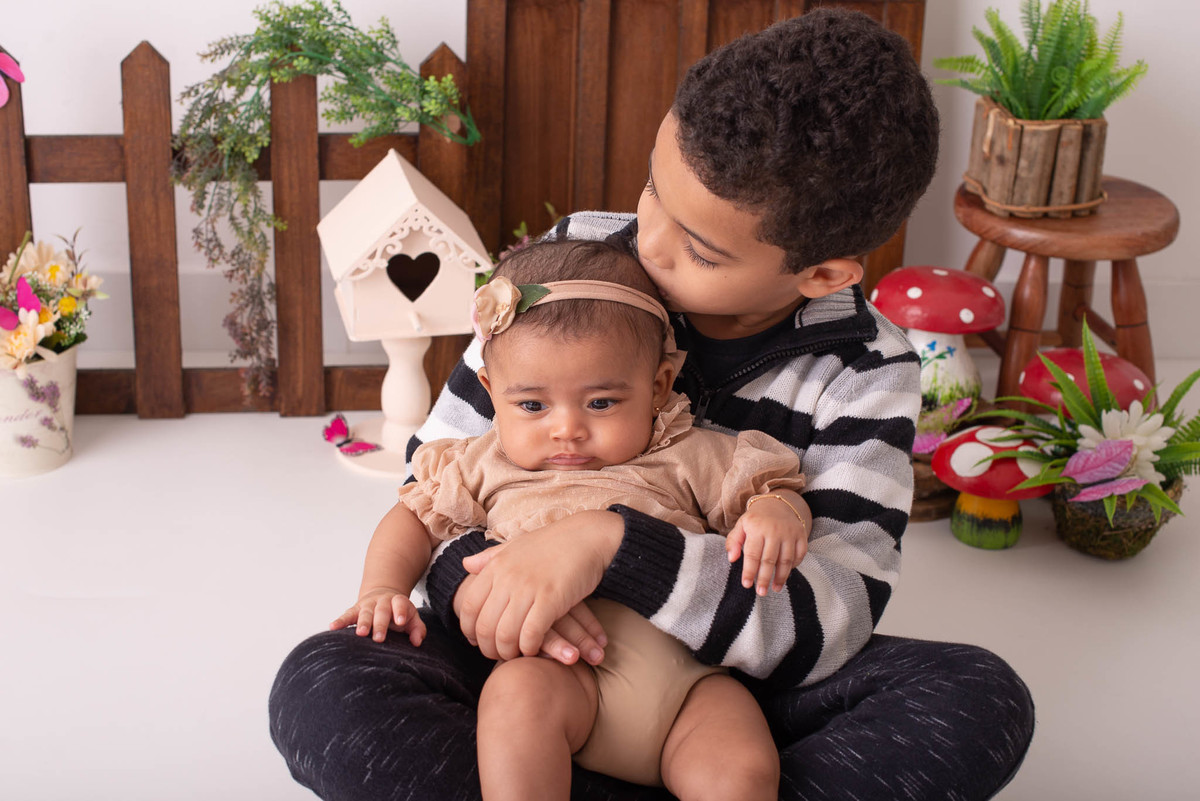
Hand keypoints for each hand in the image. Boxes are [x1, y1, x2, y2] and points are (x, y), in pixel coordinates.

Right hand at [331, 587, 426, 644]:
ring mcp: (367, 605)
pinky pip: (347, 615)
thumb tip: (417, 642)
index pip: (400, 603)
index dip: (400, 611)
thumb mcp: (411, 617)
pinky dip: (340, 621)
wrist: (383, 596)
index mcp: (397, 602)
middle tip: (379, 638)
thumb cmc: (399, 613)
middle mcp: (382, 602)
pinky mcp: (355, 610)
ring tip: (360, 634)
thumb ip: (417, 628)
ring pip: (364, 613)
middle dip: (380, 624)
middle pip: (381, 611)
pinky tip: (332, 627)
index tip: (401, 621)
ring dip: (362, 623)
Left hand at [453, 510, 622, 660]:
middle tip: (497, 654)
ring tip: (516, 654)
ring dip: (509, 652)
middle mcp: (507, 577)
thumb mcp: (516, 545)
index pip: (469, 605)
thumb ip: (490, 558)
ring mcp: (528, 589)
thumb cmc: (553, 543)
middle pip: (485, 626)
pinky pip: (531, 634)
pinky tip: (535, 649)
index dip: (469, 628)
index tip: (477, 640)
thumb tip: (466, 564)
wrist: (588, 536)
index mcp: (496, 565)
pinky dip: (530, 648)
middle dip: (488, 647)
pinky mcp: (550, 600)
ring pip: (506, 635)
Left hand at [727, 497, 809, 594]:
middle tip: (761, 592)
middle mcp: (774, 530)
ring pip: (786, 560)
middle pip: (769, 560)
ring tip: (775, 589)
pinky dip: (794, 566)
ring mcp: (789, 533)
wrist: (776, 504)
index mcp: (756, 528)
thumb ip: (733, 542)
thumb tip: (732, 559)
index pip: (752, 554)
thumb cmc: (755, 520)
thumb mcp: (741, 526)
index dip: (749, 571)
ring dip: (780, 577)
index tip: (746, 585)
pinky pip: (800, 554)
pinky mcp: (801, 534)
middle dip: (764, 578)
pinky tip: (786, 574)